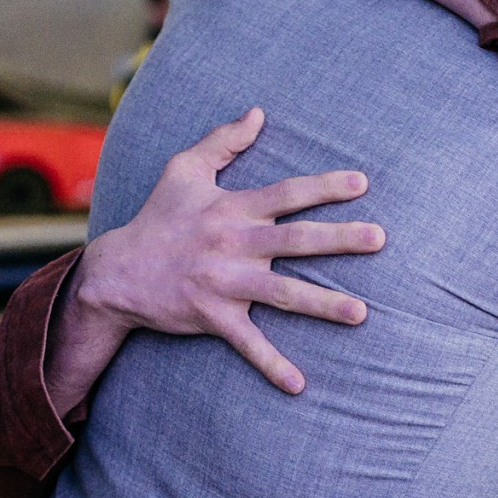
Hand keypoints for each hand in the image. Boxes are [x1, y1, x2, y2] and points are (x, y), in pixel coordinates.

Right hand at [69, 109, 384, 393]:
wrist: (116, 273)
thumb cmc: (157, 218)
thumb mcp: (183, 170)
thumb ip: (223, 141)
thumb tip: (258, 112)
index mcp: (232, 209)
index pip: (286, 194)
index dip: (324, 187)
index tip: (363, 184)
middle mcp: (233, 244)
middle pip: (296, 240)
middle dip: (340, 240)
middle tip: (381, 239)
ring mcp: (225, 284)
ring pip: (283, 294)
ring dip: (323, 304)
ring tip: (362, 313)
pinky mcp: (213, 317)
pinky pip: (248, 344)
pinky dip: (272, 365)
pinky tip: (299, 385)